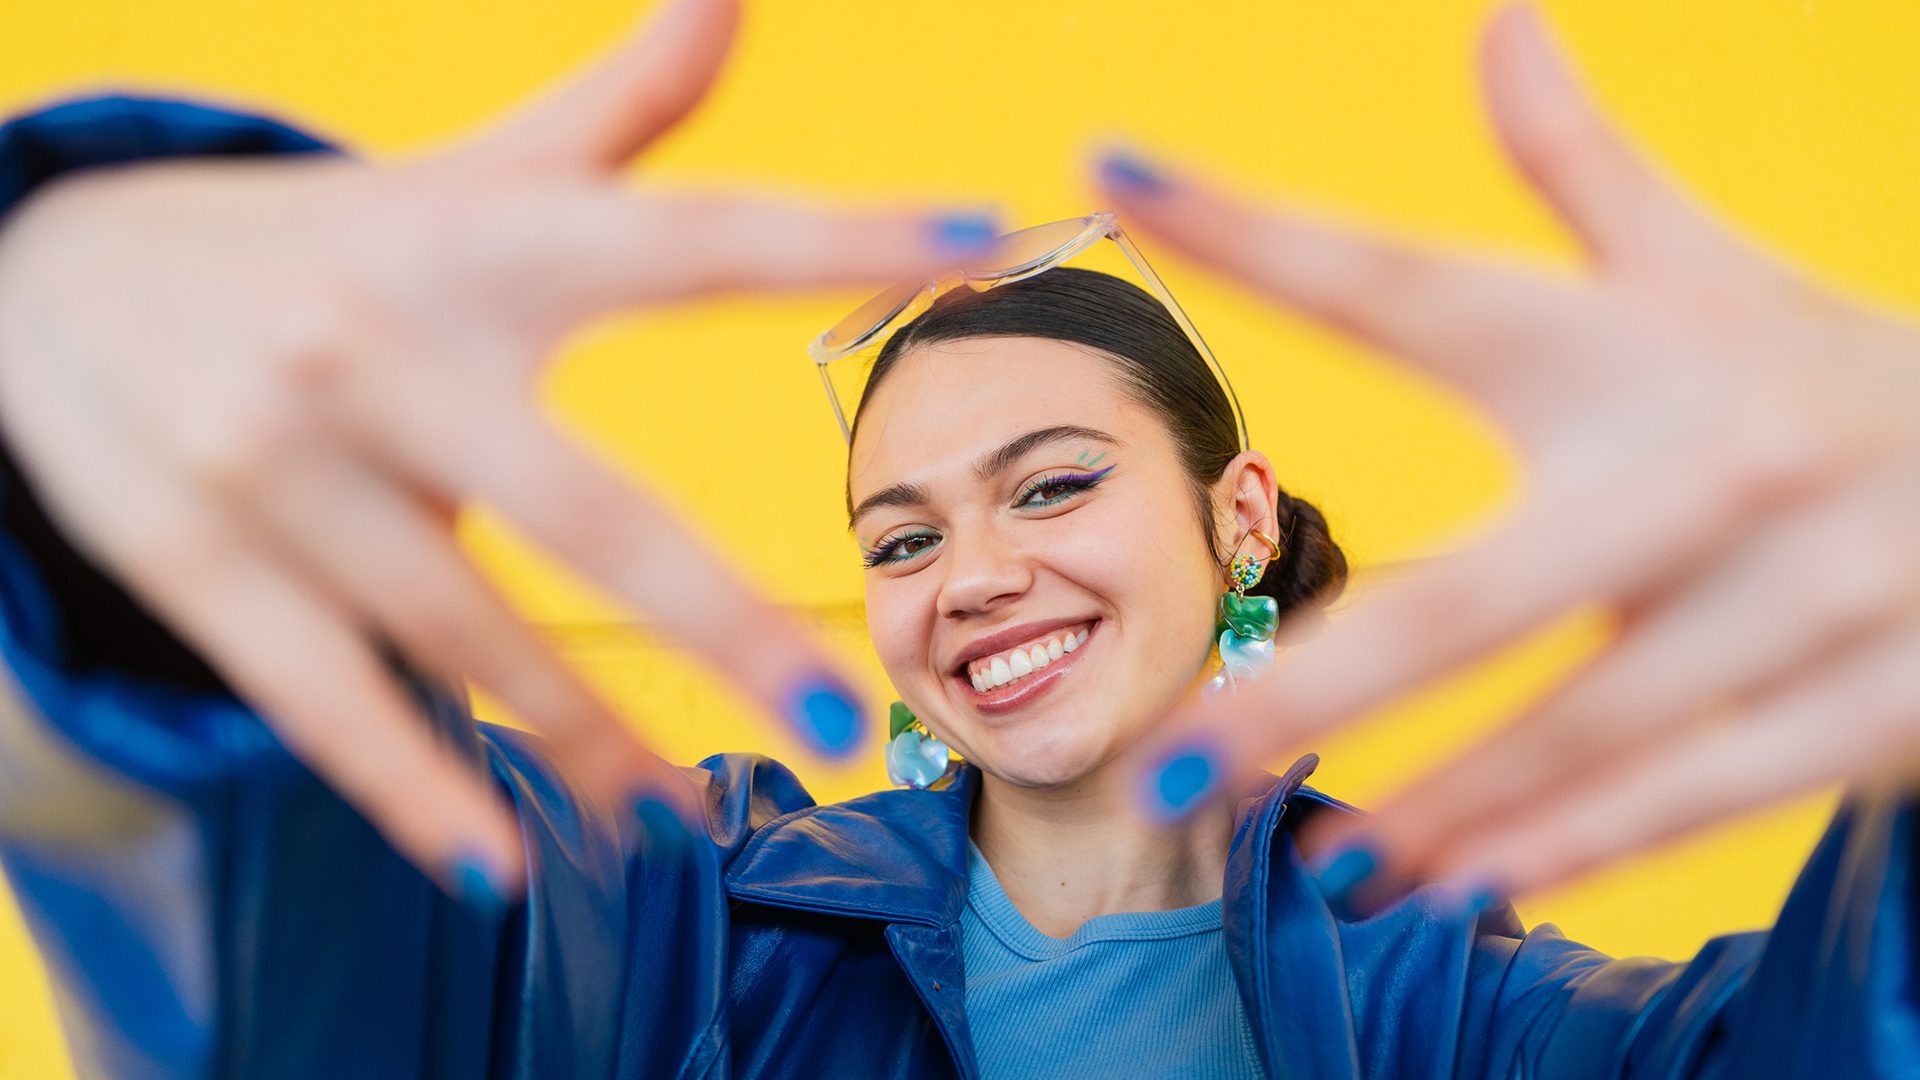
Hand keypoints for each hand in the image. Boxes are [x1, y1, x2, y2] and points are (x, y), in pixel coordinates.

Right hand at [0, 0, 992, 900]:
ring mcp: (278, 465)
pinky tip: (498, 865)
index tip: (979, 235)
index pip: (685, 234)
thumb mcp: (461, 172)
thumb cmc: (329, 239)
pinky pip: (324, 697)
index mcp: (476, 242)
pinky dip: (409, 786)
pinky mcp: (195, 560)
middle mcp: (380, 348)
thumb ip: (617, 110)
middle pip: (582, 505)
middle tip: (839, 711)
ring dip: (587, 739)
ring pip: (465, 632)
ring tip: (686, 824)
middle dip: (713, 619)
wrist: (49, 272)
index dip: (834, 235)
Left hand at [1101, 4, 1919, 904]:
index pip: (1412, 281)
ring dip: (1435, 807)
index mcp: (1637, 344)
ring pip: (1578, 731)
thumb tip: (1500, 24)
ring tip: (1317, 862)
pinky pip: (1693, 796)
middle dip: (1316, 690)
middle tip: (1176, 760)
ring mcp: (1803, 599)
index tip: (1120, 164)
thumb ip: (1587, 171)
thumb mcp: (1710, 273)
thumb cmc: (1817, 371)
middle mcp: (1713, 467)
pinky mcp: (1875, 705)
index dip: (1259, 230)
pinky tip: (1458, 885)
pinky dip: (1569, 845)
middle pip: (1473, 596)